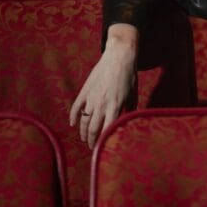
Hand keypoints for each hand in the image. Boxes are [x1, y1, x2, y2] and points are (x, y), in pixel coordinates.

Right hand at [69, 24, 137, 148]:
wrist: (119, 57)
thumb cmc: (129, 77)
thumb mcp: (133, 96)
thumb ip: (129, 111)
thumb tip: (127, 123)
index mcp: (115, 107)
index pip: (107, 130)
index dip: (103, 142)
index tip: (103, 149)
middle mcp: (101, 105)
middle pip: (93, 129)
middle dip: (91, 141)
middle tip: (92, 147)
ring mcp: (91, 98)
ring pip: (83, 121)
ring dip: (82, 132)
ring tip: (84, 139)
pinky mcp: (84, 91)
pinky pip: (75, 107)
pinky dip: (73, 117)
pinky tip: (73, 124)